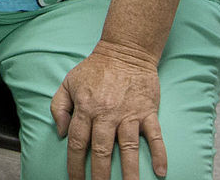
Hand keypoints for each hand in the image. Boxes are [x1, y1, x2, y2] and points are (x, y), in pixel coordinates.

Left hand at [50, 40, 166, 179]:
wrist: (125, 52)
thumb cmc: (94, 69)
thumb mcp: (67, 83)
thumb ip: (58, 107)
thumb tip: (61, 133)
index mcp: (85, 108)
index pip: (77, 142)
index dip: (75, 164)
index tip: (75, 179)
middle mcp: (106, 114)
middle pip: (101, 150)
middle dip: (99, 175)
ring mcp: (128, 114)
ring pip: (128, 148)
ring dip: (129, 172)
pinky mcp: (147, 112)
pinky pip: (155, 136)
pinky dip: (159, 154)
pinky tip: (161, 172)